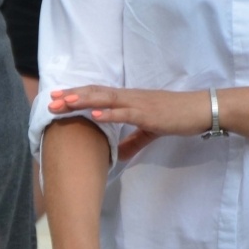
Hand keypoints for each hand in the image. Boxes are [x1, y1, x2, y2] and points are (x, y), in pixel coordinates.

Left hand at [46, 85, 209, 160]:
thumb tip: (117, 154)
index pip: (97, 94)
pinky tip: (94, 116)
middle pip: (95, 94)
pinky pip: (125, 113)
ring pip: (106, 100)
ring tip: (65, 103)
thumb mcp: (149, 131)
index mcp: (128, 100)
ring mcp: (138, 104)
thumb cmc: (175, 117)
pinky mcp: (148, 114)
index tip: (56, 97)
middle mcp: (129, 97)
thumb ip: (132, 141)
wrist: (199, 110)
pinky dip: (109, 114)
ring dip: (84, 101)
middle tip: (50, 100)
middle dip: (72, 97)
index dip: (77, 95)